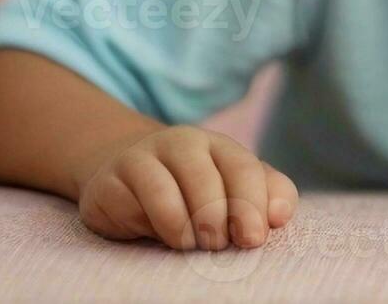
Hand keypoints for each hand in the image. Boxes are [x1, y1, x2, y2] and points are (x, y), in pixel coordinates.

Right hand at [73, 126, 298, 250]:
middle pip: (206, 183)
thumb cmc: (195, 191)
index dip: (252, 207)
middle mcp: (181, 143)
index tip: (252, 239)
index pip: (244, 170)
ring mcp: (141, 158)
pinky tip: (157, 235)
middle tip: (217, 245)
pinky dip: (150, 228)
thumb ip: (268, 195)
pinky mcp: (108, 182)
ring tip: (191, 244)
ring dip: (184, 230)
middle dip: (217, 221)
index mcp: (219, 145)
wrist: (128, 177)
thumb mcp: (234, 189)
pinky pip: (132, 208)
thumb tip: (280, 215)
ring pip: (166, 195)